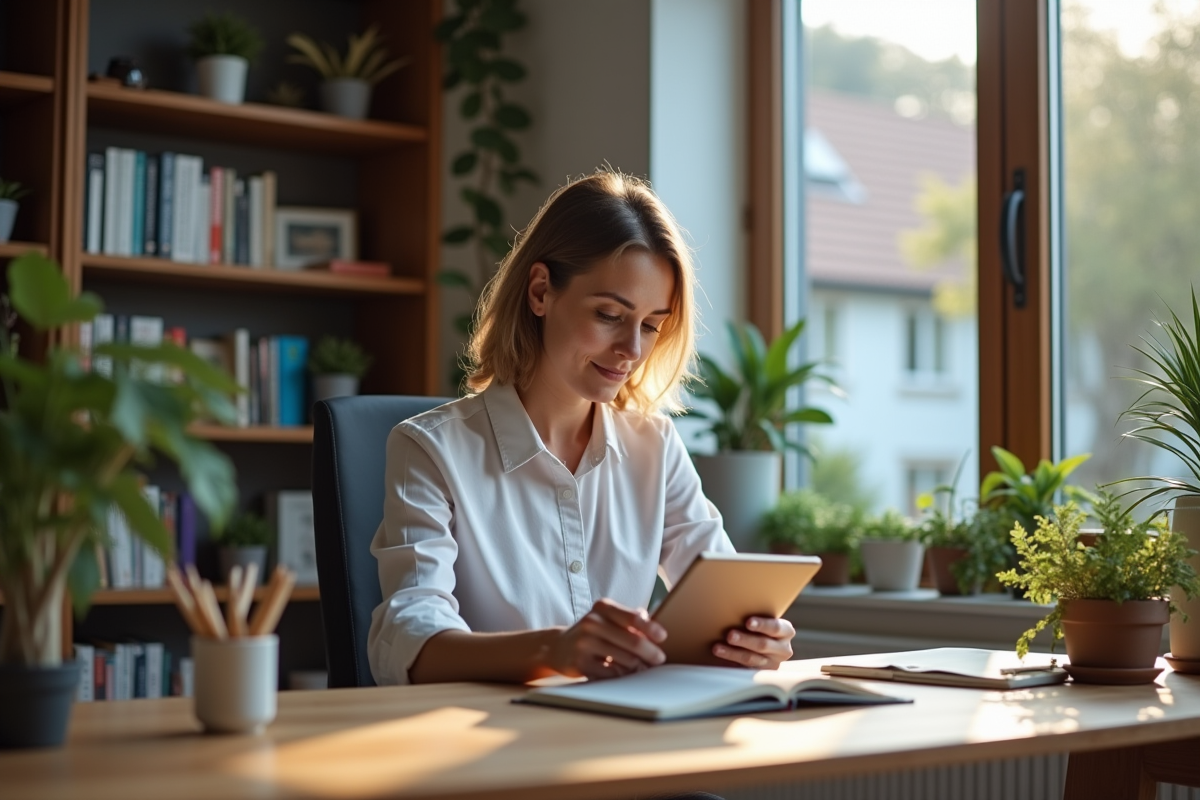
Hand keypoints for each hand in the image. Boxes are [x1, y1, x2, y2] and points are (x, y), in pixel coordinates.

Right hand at [547, 598, 666, 679]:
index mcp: (602, 607)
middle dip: (651, 653)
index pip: (633, 617)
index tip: (663, 637)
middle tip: (659, 659)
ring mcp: (585, 643)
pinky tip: (626, 674)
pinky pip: (612, 673)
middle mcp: (592, 623)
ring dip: (639, 667)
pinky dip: (623, 675)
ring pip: (625, 660)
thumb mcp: (607, 618)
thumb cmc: (591, 632)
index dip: (651, 629)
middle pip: (633, 642)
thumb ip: (629, 618)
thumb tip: (652, 625)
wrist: (558, 647)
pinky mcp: (581, 663)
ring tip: (644, 668)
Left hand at [712, 616, 794, 668]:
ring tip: (718, 648)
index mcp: (786, 631)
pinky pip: (744, 669)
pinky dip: (730, 661)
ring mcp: (773, 663)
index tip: (748, 622)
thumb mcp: (763, 620)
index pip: (776, 627)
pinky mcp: (761, 673)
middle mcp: (783, 649)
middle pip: (763, 644)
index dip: (762, 625)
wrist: (760, 643)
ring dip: (733, 653)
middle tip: (730, 635)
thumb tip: (730, 609)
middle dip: (745, 639)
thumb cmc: (759, 626)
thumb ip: (754, 618)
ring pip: (752, 659)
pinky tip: (720, 656)